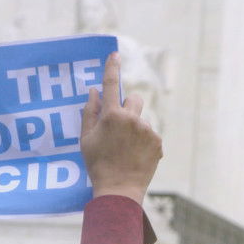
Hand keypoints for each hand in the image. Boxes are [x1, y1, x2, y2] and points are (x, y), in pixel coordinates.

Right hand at [82, 52, 163, 200]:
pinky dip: (144, 142)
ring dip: (136, 128)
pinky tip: (135, 156)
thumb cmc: (97, 165)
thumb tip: (93, 92)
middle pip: (135, 99)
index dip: (112, 68)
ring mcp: (147, 131)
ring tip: (126, 149)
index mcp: (112, 116)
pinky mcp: (158, 143)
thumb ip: (89, 112)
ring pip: (142, 120)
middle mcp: (132, 119)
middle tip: (120, 125)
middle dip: (129, 107)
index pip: (111, 85)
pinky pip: (150, 135)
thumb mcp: (86, 139)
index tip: (114, 54)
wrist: (119, 189)